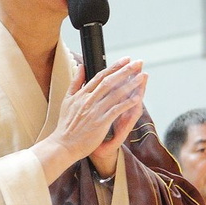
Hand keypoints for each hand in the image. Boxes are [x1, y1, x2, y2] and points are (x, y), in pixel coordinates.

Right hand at [36, 59, 145, 182]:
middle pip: (110, 82)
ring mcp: (95, 111)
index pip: (100, 76)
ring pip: (115, 94)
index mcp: (81, 95)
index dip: (114, 67)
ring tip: (142, 76)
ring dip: (130, 84)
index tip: (126, 59)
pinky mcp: (100, 123)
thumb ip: (75, 82)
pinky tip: (137, 97)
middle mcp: (88, 101)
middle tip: (138, 62)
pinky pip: (116, 110)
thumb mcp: (67, 100)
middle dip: (125, 71)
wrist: (63, 145)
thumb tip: (81, 66)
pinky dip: (127, 103)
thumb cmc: (66, 125)